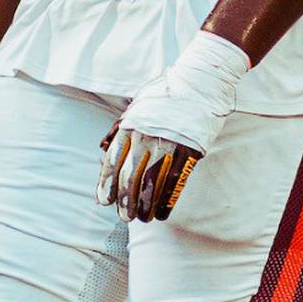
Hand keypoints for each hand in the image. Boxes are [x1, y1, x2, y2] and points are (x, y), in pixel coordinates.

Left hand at [96, 32, 249, 222]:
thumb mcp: (137, 105)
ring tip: (142, 219)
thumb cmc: (166, 95)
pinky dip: (166, 201)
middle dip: (124, 201)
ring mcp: (167, 144)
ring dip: (144, 206)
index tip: (104, 202)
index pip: (112, 161)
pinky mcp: (188, 151)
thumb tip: (102, 146)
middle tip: (124, 217)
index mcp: (130, 127)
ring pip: (150, 184)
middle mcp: (145, 137)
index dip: (106, 184)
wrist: (200, 82)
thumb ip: (119, 128)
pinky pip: (174, 182)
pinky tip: (162, 213)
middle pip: (128, 177)